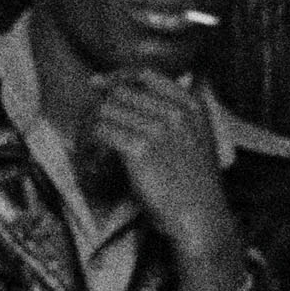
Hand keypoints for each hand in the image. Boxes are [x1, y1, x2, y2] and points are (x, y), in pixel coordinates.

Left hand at [79, 75, 249, 290]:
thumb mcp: (199, 138)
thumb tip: (167, 83)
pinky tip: (93, 157)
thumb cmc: (195, 184)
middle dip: (100, 106)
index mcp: (191, 105)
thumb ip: (183, 112)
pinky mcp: (140, 150)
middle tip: (90, 126)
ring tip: (90, 145)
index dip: (117, 76)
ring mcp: (158, 129)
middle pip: (121, 93)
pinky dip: (91, 143)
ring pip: (107, 111)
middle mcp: (176, 112)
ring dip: (92, 126)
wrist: (199, 216)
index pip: (146, 74)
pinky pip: (102, 133)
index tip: (98, 83)